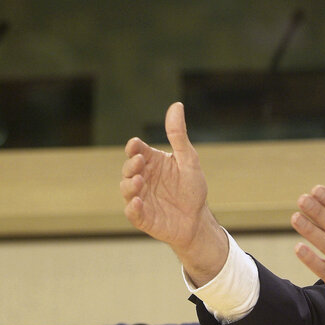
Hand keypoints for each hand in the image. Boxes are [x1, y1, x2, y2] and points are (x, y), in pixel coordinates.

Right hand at [120, 102, 226, 282]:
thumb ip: (178, 135)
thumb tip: (176, 105)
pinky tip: (138, 202)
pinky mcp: (142, 217)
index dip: (134, 147)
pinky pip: (132, 212)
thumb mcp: (188, 160)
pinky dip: (133, 207)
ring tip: (139, 181)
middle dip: (131, 165)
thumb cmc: (192, 188)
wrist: (197, 220)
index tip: (136, 145)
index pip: (137, 150)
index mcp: (152, 162)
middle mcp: (142, 178)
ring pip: (126, 189)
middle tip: (140, 162)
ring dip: (130, 185)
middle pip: (128, 168)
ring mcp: (140, 198)